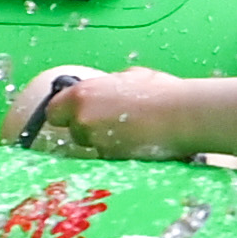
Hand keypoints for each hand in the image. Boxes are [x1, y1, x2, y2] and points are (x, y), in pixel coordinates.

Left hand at [12, 63, 149, 154]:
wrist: (182, 116)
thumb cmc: (160, 91)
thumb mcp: (130, 76)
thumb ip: (108, 86)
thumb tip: (107, 89)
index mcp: (82, 95)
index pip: (54, 112)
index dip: (65, 113)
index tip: (75, 113)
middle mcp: (83, 121)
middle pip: (74, 132)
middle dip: (88, 129)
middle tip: (112, 123)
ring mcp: (97, 143)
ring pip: (93, 146)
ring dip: (105, 142)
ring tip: (131, 132)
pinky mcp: (113, 161)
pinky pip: (110, 158)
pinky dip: (120, 153)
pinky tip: (138, 144)